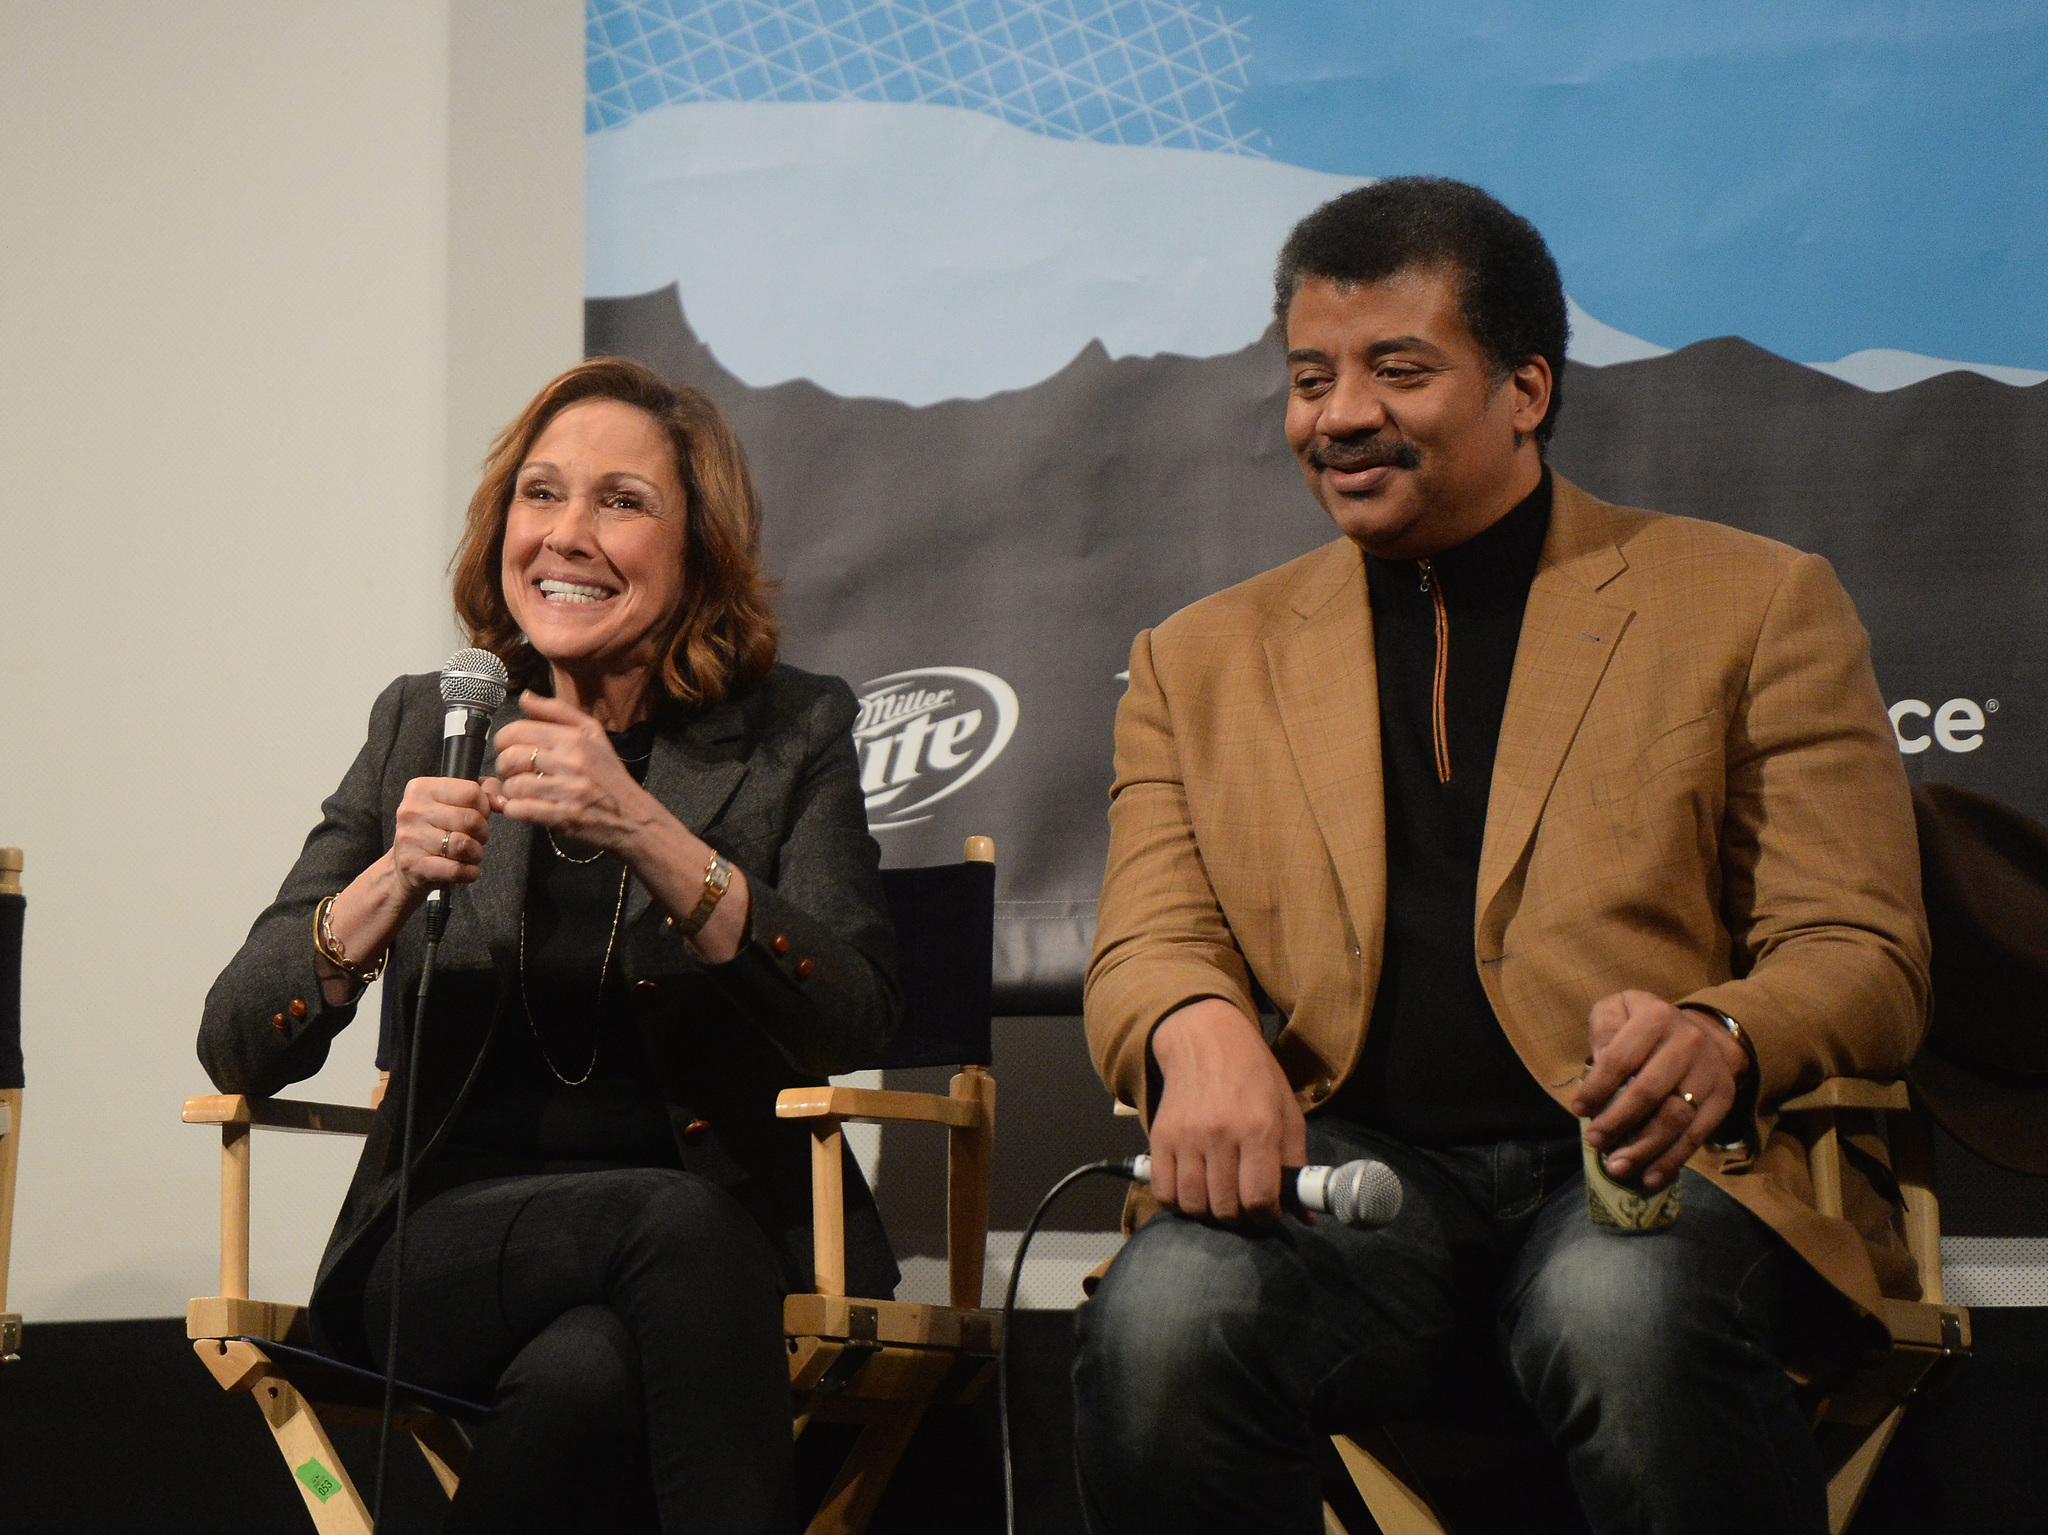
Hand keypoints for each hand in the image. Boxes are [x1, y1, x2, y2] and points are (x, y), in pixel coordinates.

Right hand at [390, 775, 496, 898]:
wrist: (405, 866)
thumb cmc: (435, 830)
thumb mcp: (453, 802)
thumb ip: (483, 792)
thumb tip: (502, 802)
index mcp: (421, 789)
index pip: (471, 792)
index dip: (484, 807)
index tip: (479, 816)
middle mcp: (412, 810)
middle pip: (470, 819)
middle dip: (483, 833)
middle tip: (477, 838)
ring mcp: (410, 838)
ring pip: (464, 845)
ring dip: (476, 853)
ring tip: (470, 854)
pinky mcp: (413, 865)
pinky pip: (456, 869)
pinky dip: (470, 872)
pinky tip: (467, 870)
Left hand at [494, 691, 658, 858]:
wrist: (633, 817)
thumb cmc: (609, 775)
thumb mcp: (593, 734)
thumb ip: (557, 712)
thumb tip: (524, 698)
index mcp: (574, 738)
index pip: (517, 731)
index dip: (504, 740)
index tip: (508, 748)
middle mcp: (570, 762)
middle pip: (511, 758)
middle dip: (504, 766)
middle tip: (514, 771)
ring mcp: (566, 791)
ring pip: (514, 785)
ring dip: (511, 790)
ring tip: (523, 791)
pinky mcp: (562, 817)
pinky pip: (520, 810)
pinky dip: (514, 809)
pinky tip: (524, 807)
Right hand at [1146, 998, 1306, 1222]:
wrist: (1206, 1040)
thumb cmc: (1255, 1076)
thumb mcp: (1287, 1112)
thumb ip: (1296, 1165)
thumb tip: (1306, 1218)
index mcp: (1259, 1128)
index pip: (1259, 1197)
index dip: (1266, 1217)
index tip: (1268, 1213)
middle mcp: (1220, 1135)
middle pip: (1226, 1207)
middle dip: (1240, 1218)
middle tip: (1244, 1207)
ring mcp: (1186, 1137)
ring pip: (1193, 1204)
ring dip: (1209, 1213)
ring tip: (1219, 1200)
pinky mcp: (1160, 1137)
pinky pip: (1162, 1192)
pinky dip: (1177, 1204)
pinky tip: (1192, 1193)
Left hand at [1570, 990, 1748, 1189]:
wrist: (1704, 1033)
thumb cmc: (1645, 1027)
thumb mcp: (1620, 1009)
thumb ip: (1605, 1027)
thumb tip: (1600, 1061)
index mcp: (1656, 1018)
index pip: (1621, 1058)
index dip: (1597, 1087)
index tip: (1578, 1110)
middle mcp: (1688, 1043)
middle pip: (1649, 1092)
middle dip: (1618, 1121)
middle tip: (1595, 1142)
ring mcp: (1709, 1072)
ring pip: (1674, 1118)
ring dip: (1644, 1148)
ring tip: (1617, 1167)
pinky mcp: (1724, 1098)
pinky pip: (1696, 1136)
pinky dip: (1672, 1161)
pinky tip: (1650, 1178)